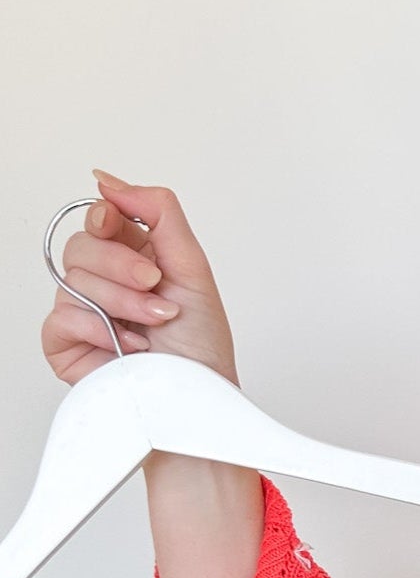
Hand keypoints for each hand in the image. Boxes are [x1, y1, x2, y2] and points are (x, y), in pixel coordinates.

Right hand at [40, 171, 238, 387]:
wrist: (195, 397)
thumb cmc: (201, 345)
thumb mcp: (192, 266)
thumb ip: (158, 212)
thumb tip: (107, 180)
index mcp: (135, 258)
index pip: (100, 219)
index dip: (103, 216)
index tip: (114, 223)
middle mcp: (106, 282)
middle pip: (82, 245)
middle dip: (122, 267)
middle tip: (155, 289)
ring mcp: (83, 312)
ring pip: (73, 279)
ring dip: (122, 303)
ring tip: (153, 328)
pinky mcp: (66, 344)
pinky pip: (60, 317)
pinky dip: (98, 329)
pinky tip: (128, 347)